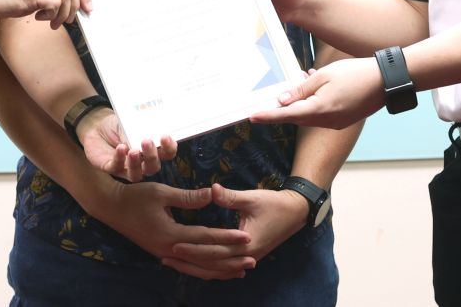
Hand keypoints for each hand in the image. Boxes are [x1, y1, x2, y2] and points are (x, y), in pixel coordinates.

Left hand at [79, 109, 177, 181]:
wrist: (97, 126)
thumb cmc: (118, 125)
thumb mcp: (130, 122)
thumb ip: (138, 130)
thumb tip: (146, 133)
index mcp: (152, 149)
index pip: (167, 153)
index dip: (169, 147)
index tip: (165, 137)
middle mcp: (142, 161)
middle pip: (153, 166)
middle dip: (152, 155)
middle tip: (147, 141)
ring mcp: (127, 167)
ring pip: (137, 174)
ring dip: (136, 163)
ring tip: (133, 150)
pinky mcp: (111, 168)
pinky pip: (117, 167)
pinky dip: (119, 158)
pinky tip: (120, 148)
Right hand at [93, 182, 253, 279]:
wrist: (111, 208)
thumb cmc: (135, 196)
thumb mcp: (162, 192)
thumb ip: (188, 197)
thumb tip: (212, 194)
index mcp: (171, 235)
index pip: (206, 239)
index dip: (228, 238)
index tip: (247, 237)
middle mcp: (168, 250)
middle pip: (204, 260)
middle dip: (229, 260)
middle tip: (252, 260)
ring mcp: (164, 254)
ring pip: (197, 269)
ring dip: (219, 270)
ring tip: (240, 271)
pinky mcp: (161, 253)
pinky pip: (187, 267)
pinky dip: (203, 270)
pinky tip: (214, 270)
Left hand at [166, 184, 307, 274]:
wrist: (295, 212)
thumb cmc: (274, 203)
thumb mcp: (251, 197)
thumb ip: (230, 196)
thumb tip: (210, 189)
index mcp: (246, 244)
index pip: (213, 251)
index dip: (192, 249)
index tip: (173, 246)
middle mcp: (246, 257)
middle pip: (212, 266)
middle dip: (188, 263)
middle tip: (165, 258)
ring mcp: (248, 259)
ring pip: (217, 271)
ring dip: (196, 268)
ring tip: (175, 264)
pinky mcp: (247, 257)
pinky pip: (225, 268)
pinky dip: (210, 269)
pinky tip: (196, 268)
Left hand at [250, 57, 383, 128]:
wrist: (386, 81)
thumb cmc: (355, 74)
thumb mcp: (324, 75)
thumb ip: (301, 89)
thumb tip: (283, 101)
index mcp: (320, 109)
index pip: (287, 115)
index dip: (268, 116)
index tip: (252, 117)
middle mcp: (327, 121)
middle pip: (297, 116)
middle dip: (286, 104)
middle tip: (276, 89)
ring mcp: (336, 123)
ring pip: (309, 114)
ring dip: (301, 101)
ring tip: (303, 78)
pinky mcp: (343, 120)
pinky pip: (321, 114)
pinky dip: (314, 103)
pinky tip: (316, 86)